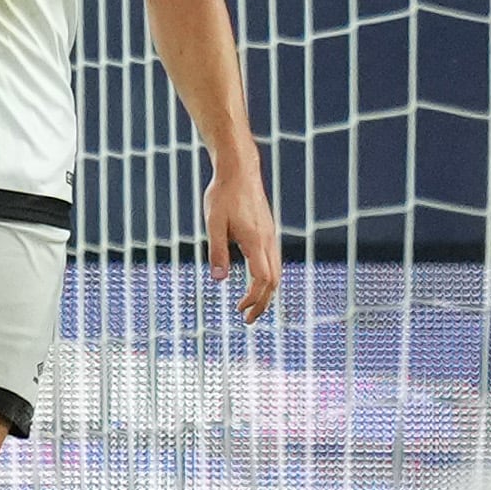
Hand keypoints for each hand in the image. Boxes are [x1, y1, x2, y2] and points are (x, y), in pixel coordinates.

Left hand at [203, 157, 281, 320]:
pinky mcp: (269, 231)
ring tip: (251, 305)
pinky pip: (274, 260)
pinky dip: (268, 278)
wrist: (240, 170)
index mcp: (256, 240)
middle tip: (247, 319)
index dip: (254, 299)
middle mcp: (268, 240)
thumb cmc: (223, 194)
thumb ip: (218, 251)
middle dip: (263, 303)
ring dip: (266, 292)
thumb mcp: (213, 223)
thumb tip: (219, 280)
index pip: (262, 279)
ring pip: (277, 271)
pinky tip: (256, 282)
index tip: (240, 311)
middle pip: (274, 280)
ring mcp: (271, 235)